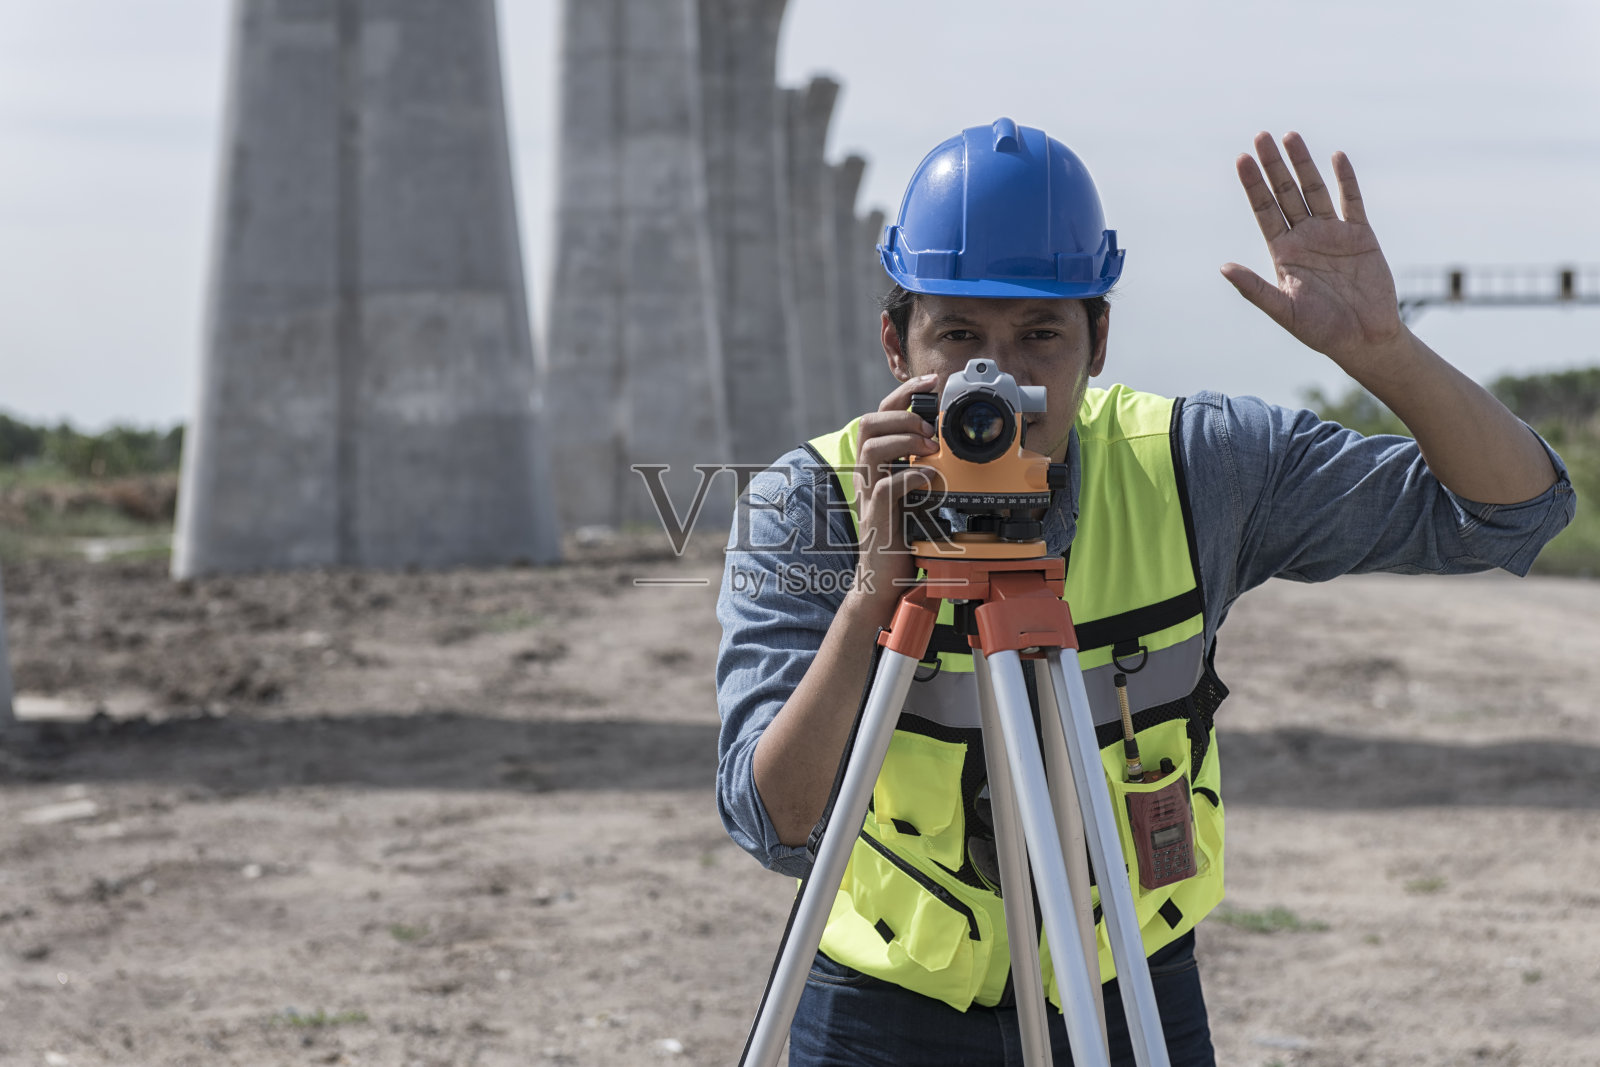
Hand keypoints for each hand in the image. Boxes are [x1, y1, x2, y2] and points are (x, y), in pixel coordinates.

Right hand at [849, 374, 938, 621]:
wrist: (883, 584)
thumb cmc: (902, 540)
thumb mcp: (916, 496)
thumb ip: (924, 471)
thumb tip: (948, 447)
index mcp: (878, 467)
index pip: (880, 416)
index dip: (904, 394)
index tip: (931, 381)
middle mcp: (869, 476)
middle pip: (869, 424)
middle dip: (902, 412)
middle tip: (930, 423)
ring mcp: (869, 497)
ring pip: (872, 449)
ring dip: (906, 440)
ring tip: (930, 447)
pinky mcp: (878, 519)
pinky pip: (887, 488)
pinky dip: (912, 477)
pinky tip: (931, 480)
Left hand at [1221, 131, 1407, 371]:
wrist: (1364, 339)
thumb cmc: (1320, 330)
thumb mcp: (1283, 310)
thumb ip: (1255, 289)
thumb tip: (1223, 268)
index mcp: (1283, 253)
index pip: (1264, 211)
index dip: (1253, 186)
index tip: (1242, 160)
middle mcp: (1305, 238)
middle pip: (1285, 194)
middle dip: (1273, 166)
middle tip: (1261, 136)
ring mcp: (1333, 234)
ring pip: (1315, 190)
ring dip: (1303, 165)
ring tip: (1290, 136)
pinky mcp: (1361, 236)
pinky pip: (1352, 201)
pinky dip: (1346, 180)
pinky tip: (1336, 157)